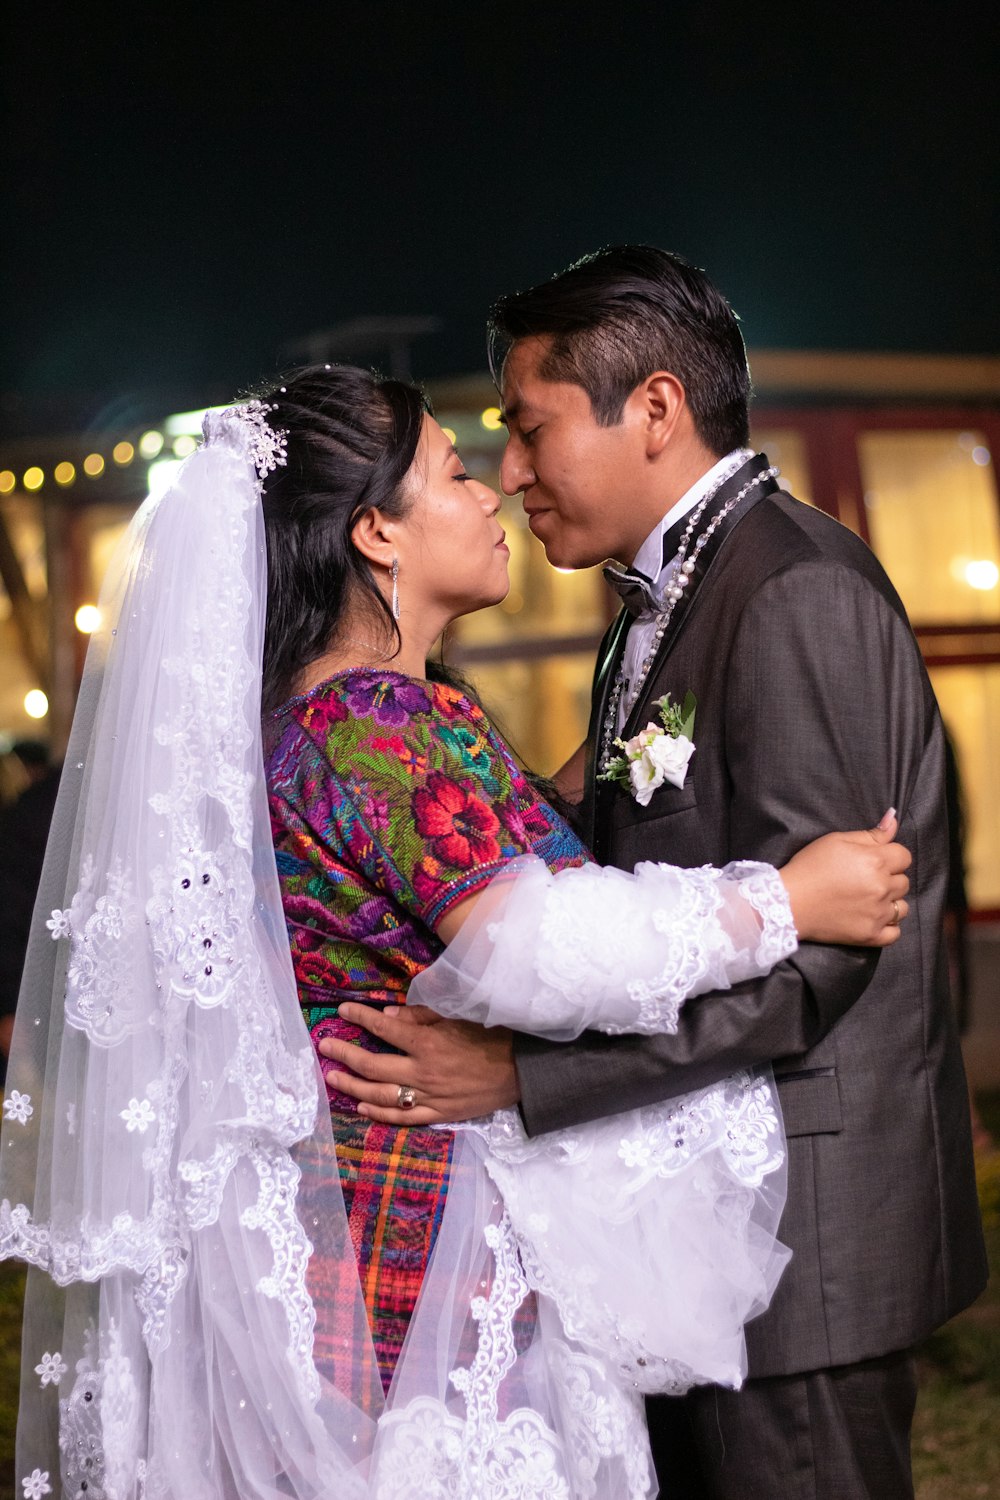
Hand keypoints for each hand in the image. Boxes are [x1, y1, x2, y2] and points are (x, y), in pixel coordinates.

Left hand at [316, 1003, 519, 1124]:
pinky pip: (403, 1118)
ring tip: (333, 1078)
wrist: (520, 1071)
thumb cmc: (492, 1037)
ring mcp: (429, 1097)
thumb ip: (422, 1017)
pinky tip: (362, 1108)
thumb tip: (387, 1017)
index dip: (361, 1018)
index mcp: (429, 1043)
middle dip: (346, 1055)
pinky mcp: (438, 1115)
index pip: (385, 1030)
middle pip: (374, 1066)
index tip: (342, 1011)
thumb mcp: (459, 1017)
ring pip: (381, 1096)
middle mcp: (423, 1072)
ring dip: (353, 1087)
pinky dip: (379, 1114)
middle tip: (325, 1047)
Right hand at [780, 809, 910, 946]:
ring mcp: (878, 914)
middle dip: (889, 878)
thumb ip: (870, 833)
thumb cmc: (809, 867)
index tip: (874, 860)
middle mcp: (882, 887)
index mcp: (876, 861)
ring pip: (902, 907)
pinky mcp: (870, 935)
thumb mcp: (836, 841)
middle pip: (904, 881)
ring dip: (890, 902)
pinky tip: (874, 918)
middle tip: (865, 879)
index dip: (891, 856)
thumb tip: (893, 820)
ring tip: (869, 900)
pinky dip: (888, 926)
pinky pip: (895, 933)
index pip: (904, 856)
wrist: (788, 902)